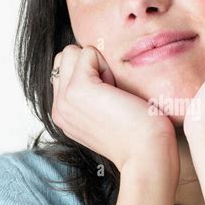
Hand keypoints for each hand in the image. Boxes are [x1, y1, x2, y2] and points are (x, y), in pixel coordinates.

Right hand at [51, 45, 178, 173]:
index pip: (63, 71)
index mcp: (62, 114)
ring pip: (71, 52)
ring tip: (113, 93)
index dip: (89, 75)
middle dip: (90, 66)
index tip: (108, 101)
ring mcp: (64, 99)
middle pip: (63, 58)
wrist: (145, 152)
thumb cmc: (137, 134)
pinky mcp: (78, 88)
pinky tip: (116, 91)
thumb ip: (89, 96)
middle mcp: (58, 107)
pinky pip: (88, 52)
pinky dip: (106, 65)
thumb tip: (90, 66)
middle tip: (111, 94)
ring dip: (97, 64)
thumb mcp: (103, 115)